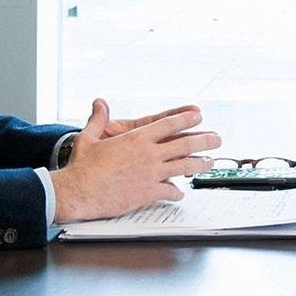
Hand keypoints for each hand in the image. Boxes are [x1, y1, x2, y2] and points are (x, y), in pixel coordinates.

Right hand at [49, 98, 220, 223]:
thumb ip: (98, 119)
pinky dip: (176, 192)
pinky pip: (168, 191)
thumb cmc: (81, 167)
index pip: (168, 124)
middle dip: (204, 140)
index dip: (186, 119)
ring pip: (183, 167)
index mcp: (136, 138)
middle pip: (184, 144)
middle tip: (217, 139)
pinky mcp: (147, 193)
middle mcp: (148, 154)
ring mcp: (150, 174)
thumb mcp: (89, 137)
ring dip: (199, 164)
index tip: (198, 116)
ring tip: (209, 162)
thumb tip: (99, 102)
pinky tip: (180, 193)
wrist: (77, 192)